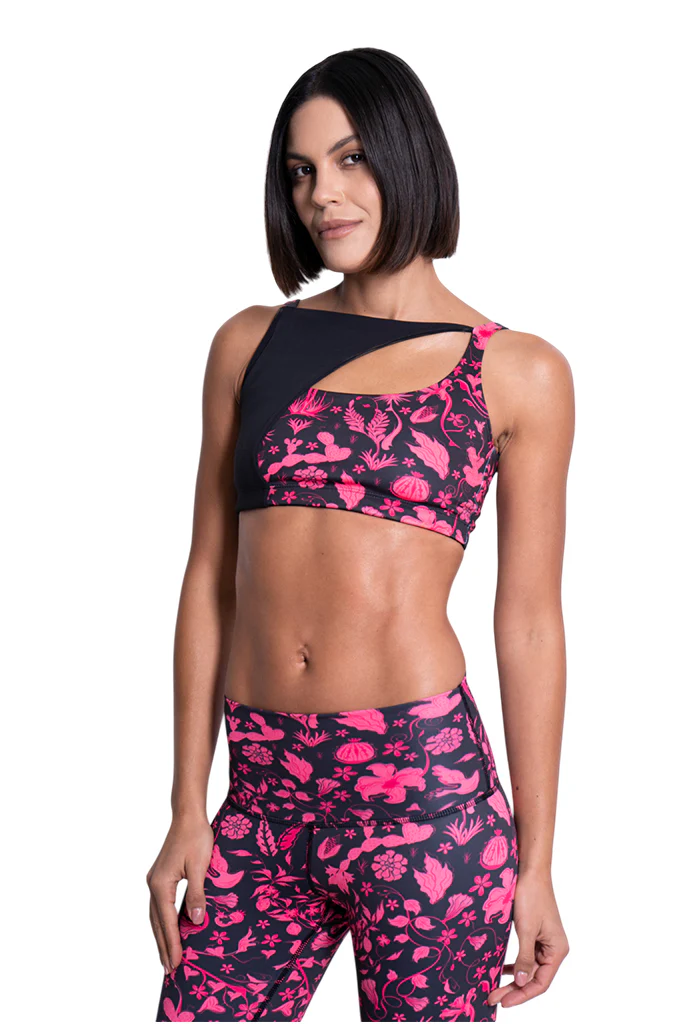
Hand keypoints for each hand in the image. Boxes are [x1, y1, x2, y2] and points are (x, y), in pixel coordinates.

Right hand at [146, 814, 213, 973]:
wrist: (188, 815)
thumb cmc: (196, 837)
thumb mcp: (200, 867)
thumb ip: (196, 895)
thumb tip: (195, 922)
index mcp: (161, 884)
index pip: (167, 922)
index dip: (172, 944)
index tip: (176, 964)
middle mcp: (153, 884)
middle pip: (157, 923)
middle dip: (163, 946)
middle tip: (169, 970)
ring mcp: (155, 880)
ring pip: (156, 915)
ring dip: (161, 936)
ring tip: (166, 956)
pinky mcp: (160, 875)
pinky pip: (160, 905)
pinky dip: (163, 921)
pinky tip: (169, 927)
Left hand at [487, 869, 568, 1008]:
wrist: (530, 871)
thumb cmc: (531, 896)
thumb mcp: (526, 929)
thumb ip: (524, 958)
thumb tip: (521, 983)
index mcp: (557, 950)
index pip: (541, 983)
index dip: (523, 995)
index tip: (504, 1002)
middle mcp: (553, 949)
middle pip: (533, 978)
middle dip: (514, 989)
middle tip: (493, 998)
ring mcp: (544, 942)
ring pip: (528, 968)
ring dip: (513, 978)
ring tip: (494, 988)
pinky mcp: (535, 934)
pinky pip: (525, 956)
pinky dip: (514, 965)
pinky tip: (502, 970)